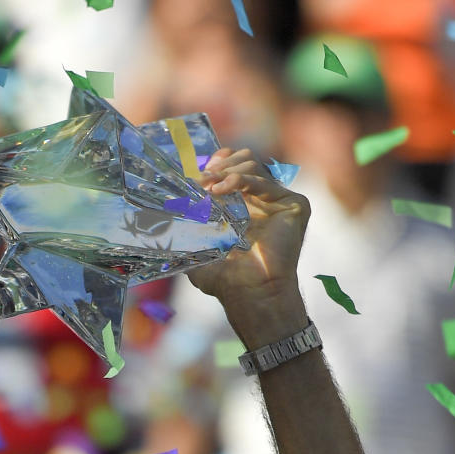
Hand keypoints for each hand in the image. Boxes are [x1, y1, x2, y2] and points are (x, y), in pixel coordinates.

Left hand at [188, 148, 309, 306]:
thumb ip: (186, 230)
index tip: (200, 170)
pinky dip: (239, 179)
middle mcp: (264, 201)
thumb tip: (160, 217)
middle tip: (202, 178)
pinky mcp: (294, 205)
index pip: (234, 168)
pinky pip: (264, 181)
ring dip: (226, 171)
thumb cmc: (226, 279)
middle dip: (221, 164)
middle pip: (245, 159)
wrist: (249, 294)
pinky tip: (220, 190)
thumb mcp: (198, 249)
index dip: (219, 162)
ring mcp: (280, 202)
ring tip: (208, 186)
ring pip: (254, 164)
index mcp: (246, 206)